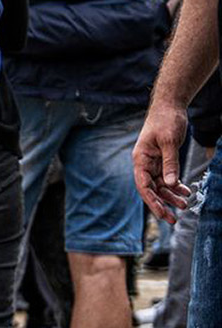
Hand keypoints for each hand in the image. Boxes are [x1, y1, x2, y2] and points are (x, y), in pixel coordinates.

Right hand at [138, 105, 197, 221]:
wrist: (170, 107)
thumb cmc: (166, 121)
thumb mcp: (170, 142)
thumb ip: (170, 164)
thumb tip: (170, 185)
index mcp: (141, 159)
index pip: (144, 186)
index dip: (152, 202)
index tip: (163, 214)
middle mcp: (145, 163)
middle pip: (151, 189)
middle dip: (162, 204)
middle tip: (174, 219)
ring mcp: (153, 162)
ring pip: (161, 185)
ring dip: (172, 196)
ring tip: (185, 205)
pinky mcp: (163, 160)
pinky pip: (168, 177)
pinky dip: (176, 185)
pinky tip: (186, 191)